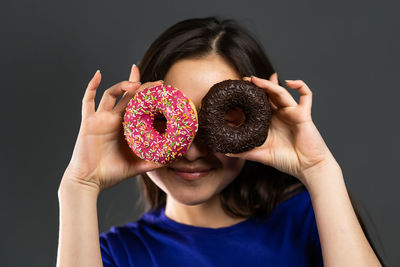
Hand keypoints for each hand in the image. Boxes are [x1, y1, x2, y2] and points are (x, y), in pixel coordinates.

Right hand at [62, 65, 163, 192]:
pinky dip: (91, 86)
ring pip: (111, 94)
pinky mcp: (89, 122)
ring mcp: (101, 118)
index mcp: (126, 126)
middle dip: (143, 86)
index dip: (151, 97)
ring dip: (123, 85)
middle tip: (159, 82)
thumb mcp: (137, 166)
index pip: (139, 105)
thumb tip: (173, 159)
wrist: (90, 181)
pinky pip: (88, 101)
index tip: (165, 90)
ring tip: (137, 83)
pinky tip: (98, 74)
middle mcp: (114, 119)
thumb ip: (153, 162)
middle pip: (128, 96)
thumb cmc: (111, 173)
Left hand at [226, 74, 336, 182]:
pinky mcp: (304, 114)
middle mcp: (281, 114)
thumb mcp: (261, 155)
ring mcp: (292, 112)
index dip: (250, 96)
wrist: (307, 167)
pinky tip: (289, 82)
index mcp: (270, 121)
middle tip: (245, 79)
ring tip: (255, 80)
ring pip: (281, 92)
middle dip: (258, 85)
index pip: (259, 104)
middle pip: (269, 94)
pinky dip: (300, 85)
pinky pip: (306, 95)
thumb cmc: (286, 160)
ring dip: (269, 84)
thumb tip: (226, 151)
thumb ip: (244, 152)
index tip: (238, 90)